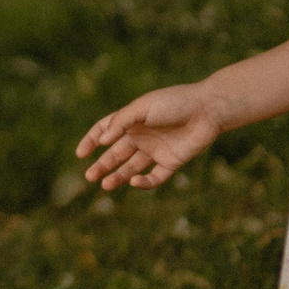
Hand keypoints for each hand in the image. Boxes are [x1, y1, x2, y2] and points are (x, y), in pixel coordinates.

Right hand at [77, 83, 230, 189]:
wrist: (208, 110)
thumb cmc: (174, 102)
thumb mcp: (142, 107)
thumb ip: (120, 122)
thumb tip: (101, 141)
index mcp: (131, 120)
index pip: (105, 131)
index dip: (91, 141)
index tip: (80, 154)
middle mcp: (141, 136)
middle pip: (116, 153)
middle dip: (102, 165)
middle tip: (89, 176)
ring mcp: (155, 150)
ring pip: (132, 167)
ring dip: (118, 176)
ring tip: (105, 185)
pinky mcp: (171, 162)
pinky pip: (155, 176)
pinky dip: (144, 182)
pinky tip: (134, 182)